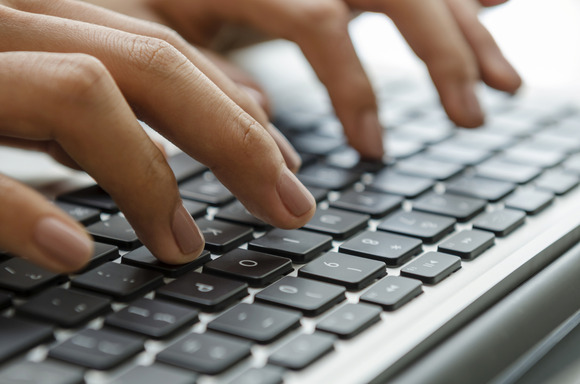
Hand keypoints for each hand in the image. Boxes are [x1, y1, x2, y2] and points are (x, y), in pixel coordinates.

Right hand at [0, 0, 314, 271]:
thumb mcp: (32, 89)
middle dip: (234, 139)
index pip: (164, 52)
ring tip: (182, 247)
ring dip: (148, 180)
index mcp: (49, 19)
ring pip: (84, 91)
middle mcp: (14, 25)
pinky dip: (30, 214)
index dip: (236, 111)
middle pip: (152, 63)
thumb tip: (185, 130)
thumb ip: (103, 103)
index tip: (283, 172)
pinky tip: (73, 251)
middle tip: (288, 207)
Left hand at [87, 0, 521, 159]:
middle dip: (439, 51)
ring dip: (462, 30)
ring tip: (500, 85)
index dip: (352, 83)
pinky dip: (453, 5)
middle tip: (472, 113)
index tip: (371, 148)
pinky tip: (491, 13)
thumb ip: (199, 78)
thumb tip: (265, 129)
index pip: (317, 14)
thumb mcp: (140, 34)